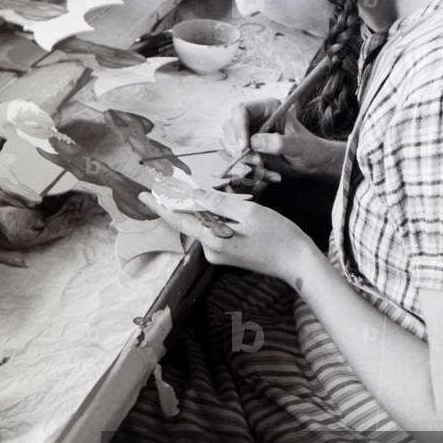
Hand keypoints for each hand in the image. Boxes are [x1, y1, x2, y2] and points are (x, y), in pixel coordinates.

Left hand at [138, 188, 320, 283]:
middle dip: (180, 201)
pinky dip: (211, 215)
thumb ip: (219, 203)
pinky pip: (213, 229)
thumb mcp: (249, 213)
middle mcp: (211, 250)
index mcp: (213, 240)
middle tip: (167, 181)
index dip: (161, 205)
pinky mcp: (227, 252)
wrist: (297, 262)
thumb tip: (194, 194)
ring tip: (192, 188)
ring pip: (203, 224)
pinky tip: (215, 203)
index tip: (144, 194)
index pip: (180, 220)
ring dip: (200, 207)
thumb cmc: (279, 236)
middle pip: (190, 221)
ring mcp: (219, 253)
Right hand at [221, 100, 345, 182]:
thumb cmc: (310, 149)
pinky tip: (267, 173)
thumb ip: (278, 143)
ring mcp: (249, 134)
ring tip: (265, 169)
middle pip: (229, 128)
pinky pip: (236, 160)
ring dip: (244, 161)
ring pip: (229, 146)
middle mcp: (255, 119)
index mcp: (267, 109)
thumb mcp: (297, 146)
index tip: (244, 147)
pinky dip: (248, 170)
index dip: (238, 128)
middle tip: (256, 162)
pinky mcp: (247, 150)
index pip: (241, 110)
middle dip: (238, 148)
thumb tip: (254, 142)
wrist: (313, 163)